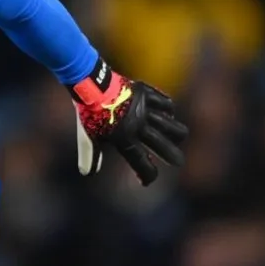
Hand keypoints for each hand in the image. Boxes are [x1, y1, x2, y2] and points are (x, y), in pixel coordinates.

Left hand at [70, 59, 187, 185]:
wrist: (90, 85)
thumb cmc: (88, 113)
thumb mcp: (86, 136)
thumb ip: (90, 155)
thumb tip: (88, 173)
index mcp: (124, 138)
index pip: (141, 162)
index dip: (147, 174)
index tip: (147, 180)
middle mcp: (138, 125)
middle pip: (163, 146)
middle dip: (172, 156)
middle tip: (177, 161)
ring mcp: (144, 109)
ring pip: (171, 125)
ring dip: (176, 134)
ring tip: (178, 138)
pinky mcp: (146, 94)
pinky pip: (166, 103)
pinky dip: (169, 110)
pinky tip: (168, 115)